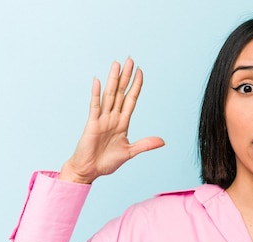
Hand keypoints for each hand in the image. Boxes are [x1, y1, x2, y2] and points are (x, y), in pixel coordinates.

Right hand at [59, 58, 164, 183]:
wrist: (89, 170)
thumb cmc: (106, 162)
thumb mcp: (130, 152)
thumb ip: (145, 145)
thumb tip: (163, 141)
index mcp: (122, 123)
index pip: (131, 100)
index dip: (136, 86)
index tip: (140, 73)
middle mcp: (113, 118)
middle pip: (120, 92)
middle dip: (126, 77)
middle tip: (130, 60)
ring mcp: (102, 119)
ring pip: (109, 95)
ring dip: (113, 79)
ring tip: (116, 64)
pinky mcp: (92, 124)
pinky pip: (95, 106)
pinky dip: (96, 94)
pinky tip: (98, 81)